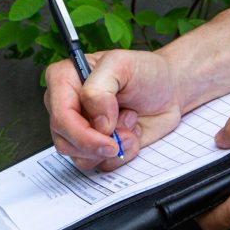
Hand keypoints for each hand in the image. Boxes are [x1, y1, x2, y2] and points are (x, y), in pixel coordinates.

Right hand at [44, 49, 182, 170]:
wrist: (168, 89)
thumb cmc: (144, 71)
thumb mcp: (121, 64)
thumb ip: (100, 89)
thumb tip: (97, 121)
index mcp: (64, 80)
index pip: (60, 116)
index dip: (82, 131)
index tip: (109, 131)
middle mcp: (67, 107)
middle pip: (66, 142)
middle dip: (99, 143)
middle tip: (125, 130)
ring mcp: (81, 129)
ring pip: (81, 158)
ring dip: (114, 147)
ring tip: (130, 124)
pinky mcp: (97, 147)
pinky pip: (101, 165)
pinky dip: (122, 154)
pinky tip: (131, 134)